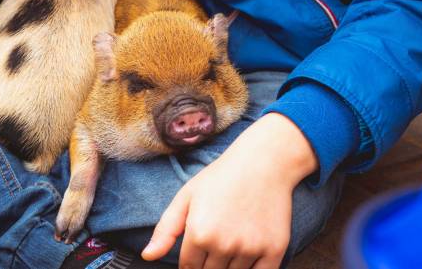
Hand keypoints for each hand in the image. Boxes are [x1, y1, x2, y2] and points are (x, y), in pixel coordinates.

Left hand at [142, 113, 317, 268]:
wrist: (263, 163)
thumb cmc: (221, 178)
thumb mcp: (186, 197)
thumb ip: (165, 229)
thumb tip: (148, 256)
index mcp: (199, 232)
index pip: (189, 267)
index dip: (191, 262)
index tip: (197, 252)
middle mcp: (223, 244)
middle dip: (208, 264)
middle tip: (216, 241)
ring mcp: (250, 249)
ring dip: (229, 266)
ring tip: (232, 241)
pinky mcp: (274, 251)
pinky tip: (246, 256)